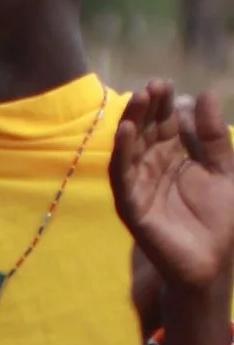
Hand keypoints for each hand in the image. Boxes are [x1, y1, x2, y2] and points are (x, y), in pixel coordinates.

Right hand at [112, 79, 233, 338]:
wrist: (212, 261)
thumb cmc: (220, 219)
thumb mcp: (225, 169)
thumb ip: (214, 136)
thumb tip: (205, 94)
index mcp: (173, 157)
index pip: (164, 123)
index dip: (164, 103)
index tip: (166, 83)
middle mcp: (152, 167)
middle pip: (145, 131)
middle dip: (146, 108)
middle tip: (152, 87)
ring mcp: (139, 185)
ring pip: (129, 148)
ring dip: (130, 123)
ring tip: (137, 100)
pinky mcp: (132, 205)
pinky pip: (122, 176)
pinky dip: (122, 153)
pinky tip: (126, 132)